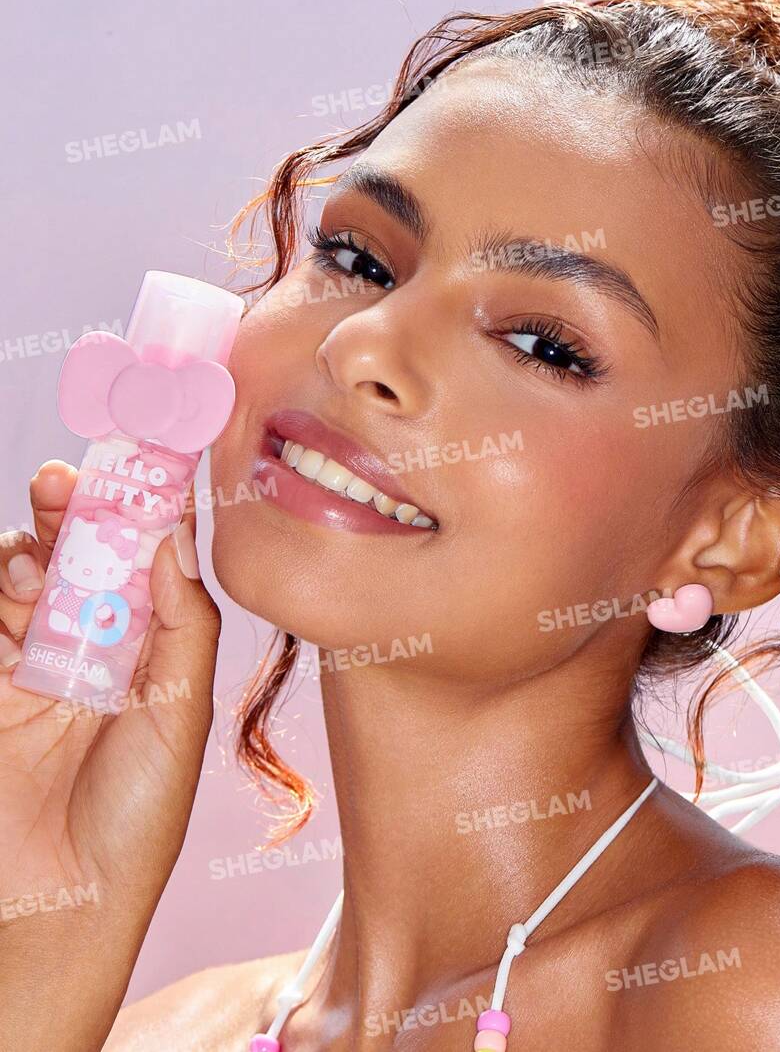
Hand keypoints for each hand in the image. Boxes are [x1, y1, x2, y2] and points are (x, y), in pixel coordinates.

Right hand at [0, 460, 221, 1049]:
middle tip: (70, 480)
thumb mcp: (179, 716)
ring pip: (35, 569)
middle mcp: (104, 645)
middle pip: (89, 552)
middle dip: (81, 507)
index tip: (149, 453)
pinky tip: (17, 582)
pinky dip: (2, 581)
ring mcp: (42, 658)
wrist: (57, 907)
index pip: (156, 558)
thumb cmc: (136, 819)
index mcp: (160, 649)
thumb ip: (180, 625)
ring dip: (38, 541)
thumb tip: (173, 536)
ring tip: (43, 546)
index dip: (151, 505)